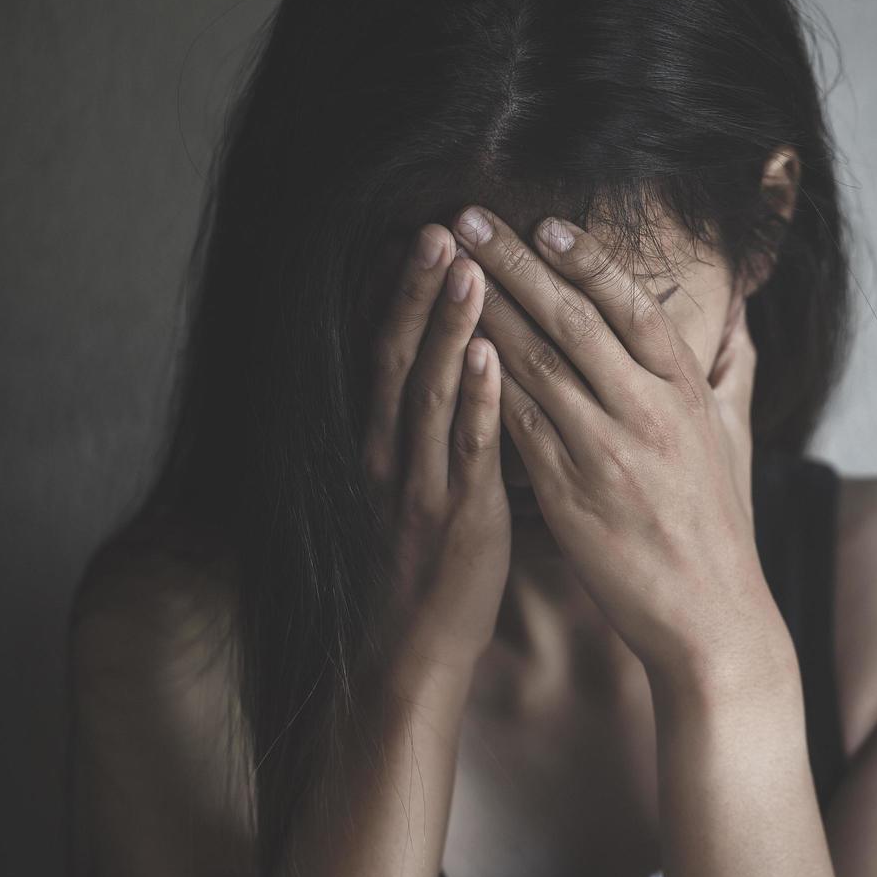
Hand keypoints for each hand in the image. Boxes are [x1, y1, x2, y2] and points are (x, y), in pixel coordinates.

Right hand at [361, 223, 510, 690]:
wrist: (409, 649)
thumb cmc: (427, 564)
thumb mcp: (423, 487)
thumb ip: (435, 431)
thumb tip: (465, 376)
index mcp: (388, 441)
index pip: (394, 350)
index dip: (408, 293)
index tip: (431, 236)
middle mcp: (392, 452)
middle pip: (402, 354)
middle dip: (423, 290)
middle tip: (445, 227)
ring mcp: (420, 483)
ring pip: (429, 391)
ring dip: (447, 327)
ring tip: (469, 268)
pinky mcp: (455, 517)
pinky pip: (464, 451)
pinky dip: (474, 401)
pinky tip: (488, 356)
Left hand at [451, 206, 786, 681]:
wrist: (709, 611)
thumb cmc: (719, 521)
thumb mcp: (734, 436)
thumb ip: (732, 371)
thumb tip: (739, 318)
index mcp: (686, 391)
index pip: (632, 307)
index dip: (586, 260)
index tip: (544, 223)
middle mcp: (647, 411)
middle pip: (572, 320)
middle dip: (514, 263)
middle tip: (469, 218)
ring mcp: (605, 451)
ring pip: (535, 364)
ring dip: (484, 309)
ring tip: (445, 268)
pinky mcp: (568, 492)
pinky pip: (517, 424)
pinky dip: (484, 382)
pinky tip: (451, 348)